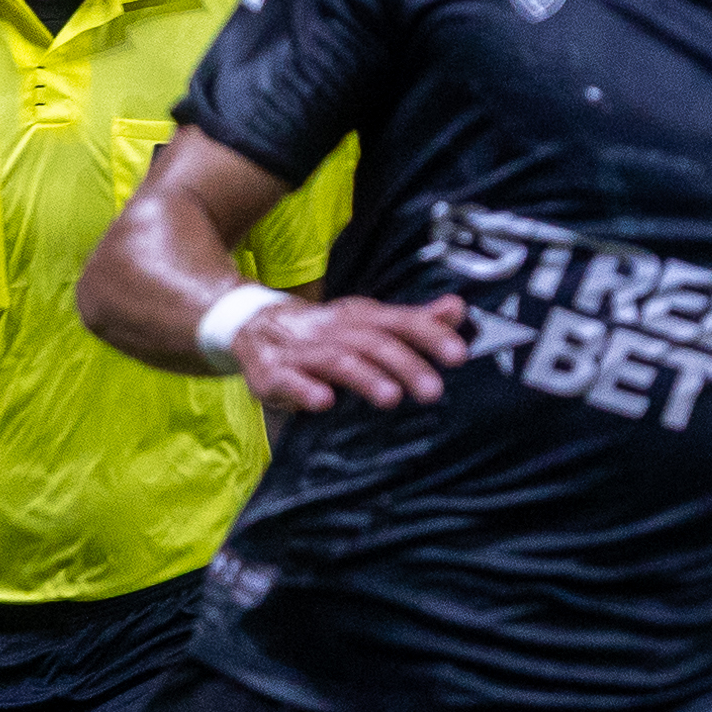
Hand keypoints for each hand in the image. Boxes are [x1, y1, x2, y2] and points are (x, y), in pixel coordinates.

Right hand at [225, 292, 468, 411]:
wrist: (253, 325)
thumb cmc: (324, 333)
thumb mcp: (368, 323)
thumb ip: (412, 322)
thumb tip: (457, 309)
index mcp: (359, 316)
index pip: (399, 320)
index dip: (429, 335)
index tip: (459, 355)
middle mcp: (332, 328)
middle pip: (373, 341)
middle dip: (405, 364)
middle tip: (433, 390)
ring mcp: (301, 350)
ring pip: (336, 359)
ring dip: (364, 376)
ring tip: (391, 397)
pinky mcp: (272, 372)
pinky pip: (287, 379)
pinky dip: (304, 389)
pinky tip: (323, 402)